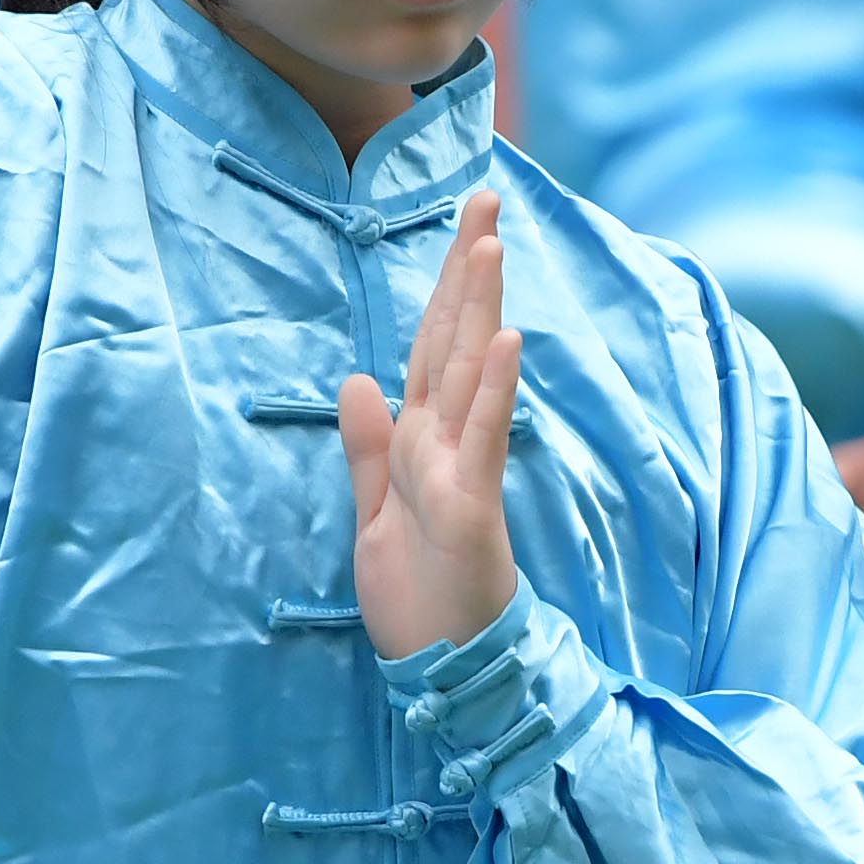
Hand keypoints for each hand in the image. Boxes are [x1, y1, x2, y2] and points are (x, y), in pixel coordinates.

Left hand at [345, 188, 522, 657]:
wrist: (445, 664)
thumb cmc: (418, 595)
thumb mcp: (373, 512)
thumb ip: (368, 446)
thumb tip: (356, 377)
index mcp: (420, 440)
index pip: (429, 347)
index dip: (440, 287)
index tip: (458, 227)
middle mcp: (446, 441)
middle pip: (454, 340)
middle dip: (468, 269)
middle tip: (486, 198)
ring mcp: (463, 467)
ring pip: (470, 372)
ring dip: (481, 307)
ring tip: (491, 244)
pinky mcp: (472, 502)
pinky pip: (483, 436)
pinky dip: (494, 388)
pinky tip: (507, 341)